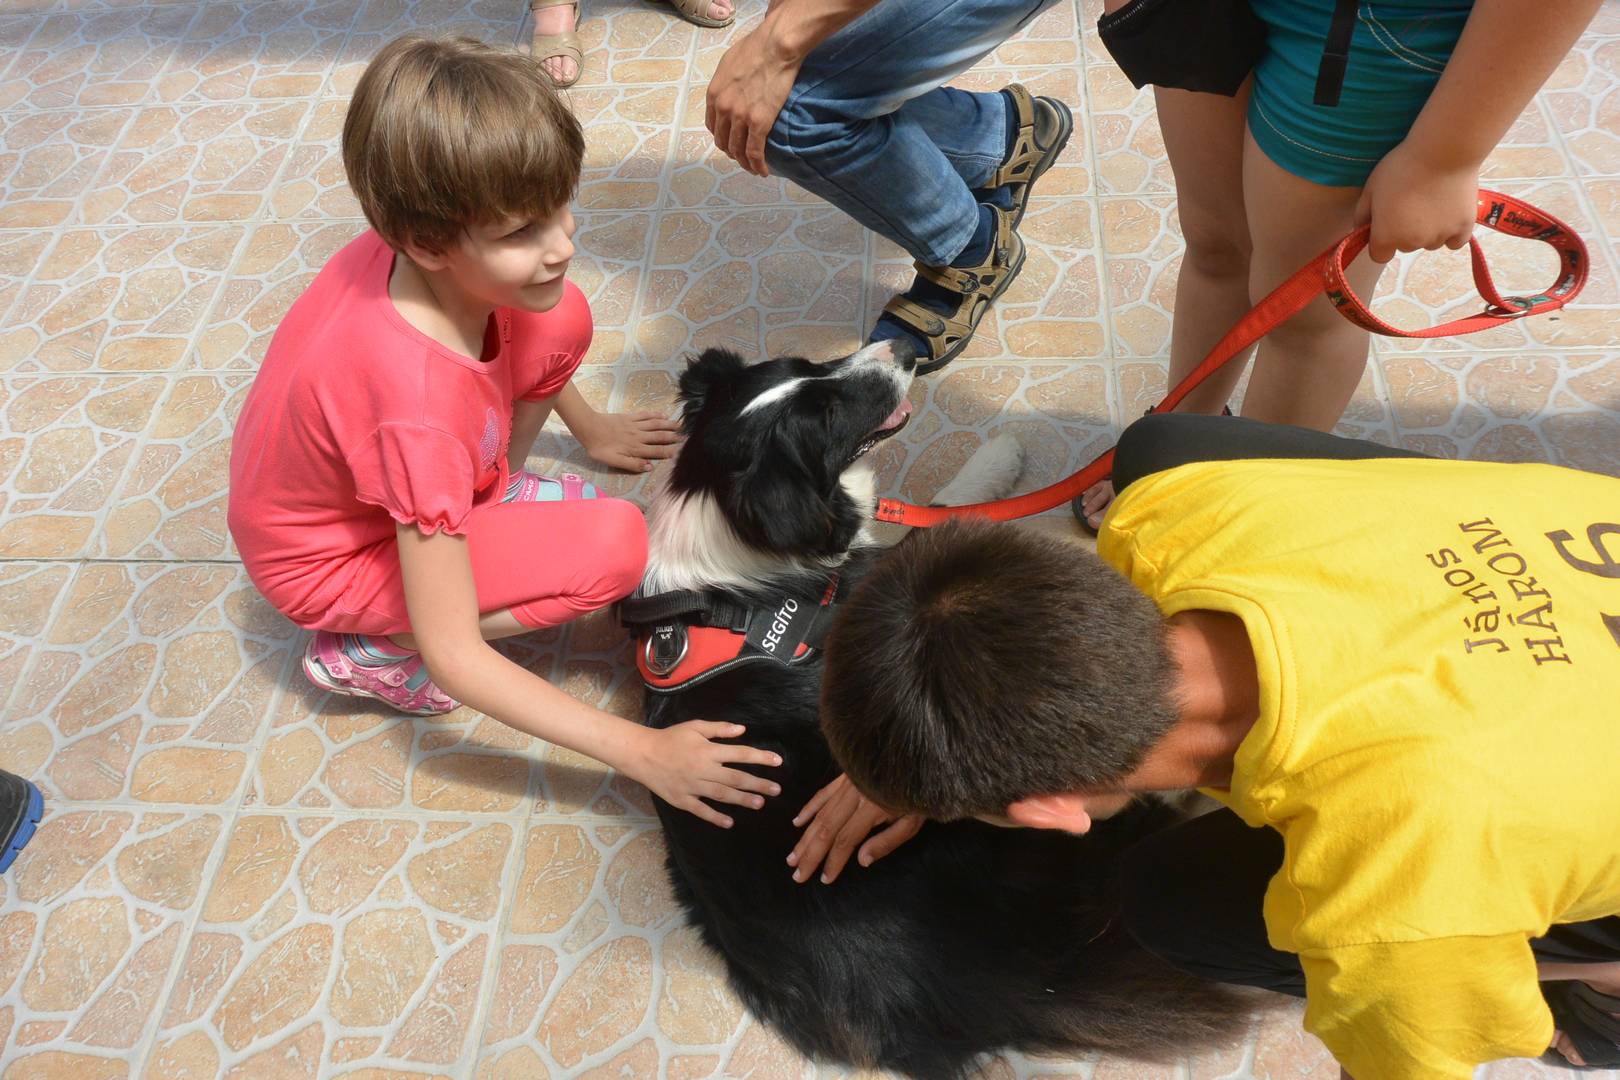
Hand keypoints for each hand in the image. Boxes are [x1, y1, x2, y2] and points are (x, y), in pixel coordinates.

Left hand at [576, 410, 681, 472]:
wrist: (588, 428)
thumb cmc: (599, 448)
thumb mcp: (614, 461)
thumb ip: (632, 464)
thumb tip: (650, 467)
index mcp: (635, 449)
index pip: (656, 451)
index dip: (668, 452)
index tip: (680, 452)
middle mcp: (638, 436)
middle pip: (659, 436)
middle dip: (673, 437)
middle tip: (685, 437)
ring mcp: (635, 425)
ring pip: (655, 425)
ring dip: (668, 425)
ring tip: (680, 425)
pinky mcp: (630, 417)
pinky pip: (646, 415)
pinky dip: (656, 415)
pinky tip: (663, 415)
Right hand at [632, 721, 782, 827]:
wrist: (642, 754)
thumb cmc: (671, 738)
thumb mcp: (695, 726)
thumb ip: (719, 728)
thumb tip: (742, 730)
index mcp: (708, 750)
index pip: (740, 754)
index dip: (760, 758)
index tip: (778, 762)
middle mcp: (703, 769)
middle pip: (736, 778)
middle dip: (758, 784)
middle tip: (776, 790)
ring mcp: (692, 786)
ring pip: (722, 795)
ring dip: (742, 800)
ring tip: (759, 804)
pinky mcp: (682, 799)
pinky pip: (701, 810)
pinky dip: (715, 817)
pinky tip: (729, 822)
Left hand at [705, 23, 802, 175]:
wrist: (775, 46)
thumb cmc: (756, 47)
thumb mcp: (729, 62)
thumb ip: (726, 81)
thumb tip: (731, 87)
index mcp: (714, 94)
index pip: (713, 126)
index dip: (722, 137)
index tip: (731, 142)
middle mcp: (723, 109)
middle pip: (724, 141)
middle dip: (732, 153)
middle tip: (743, 158)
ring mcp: (740, 117)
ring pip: (738, 150)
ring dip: (745, 163)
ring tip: (753, 169)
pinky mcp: (759, 123)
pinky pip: (755, 152)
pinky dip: (758, 165)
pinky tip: (763, 172)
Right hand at [787, 773, 923, 883]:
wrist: (917, 754)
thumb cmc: (920, 793)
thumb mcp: (912, 821)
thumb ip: (887, 841)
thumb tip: (861, 861)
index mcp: (872, 808)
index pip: (845, 839)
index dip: (834, 861)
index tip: (825, 879)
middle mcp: (854, 795)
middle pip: (827, 829)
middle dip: (811, 854)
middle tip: (797, 875)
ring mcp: (847, 783)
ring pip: (821, 813)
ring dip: (805, 837)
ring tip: (792, 857)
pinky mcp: (845, 776)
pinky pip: (823, 793)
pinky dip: (809, 808)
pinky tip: (798, 822)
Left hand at [1352, 140, 1479, 264]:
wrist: (1443, 152)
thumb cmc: (1401, 167)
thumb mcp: (1370, 188)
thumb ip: (1362, 214)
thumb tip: (1361, 230)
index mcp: (1386, 237)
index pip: (1379, 255)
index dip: (1381, 241)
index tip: (1386, 223)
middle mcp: (1412, 243)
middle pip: (1406, 246)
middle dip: (1405, 231)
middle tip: (1411, 203)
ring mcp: (1439, 237)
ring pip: (1430, 243)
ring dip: (1429, 231)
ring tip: (1432, 202)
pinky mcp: (1463, 228)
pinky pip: (1455, 241)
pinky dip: (1452, 232)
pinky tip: (1449, 214)